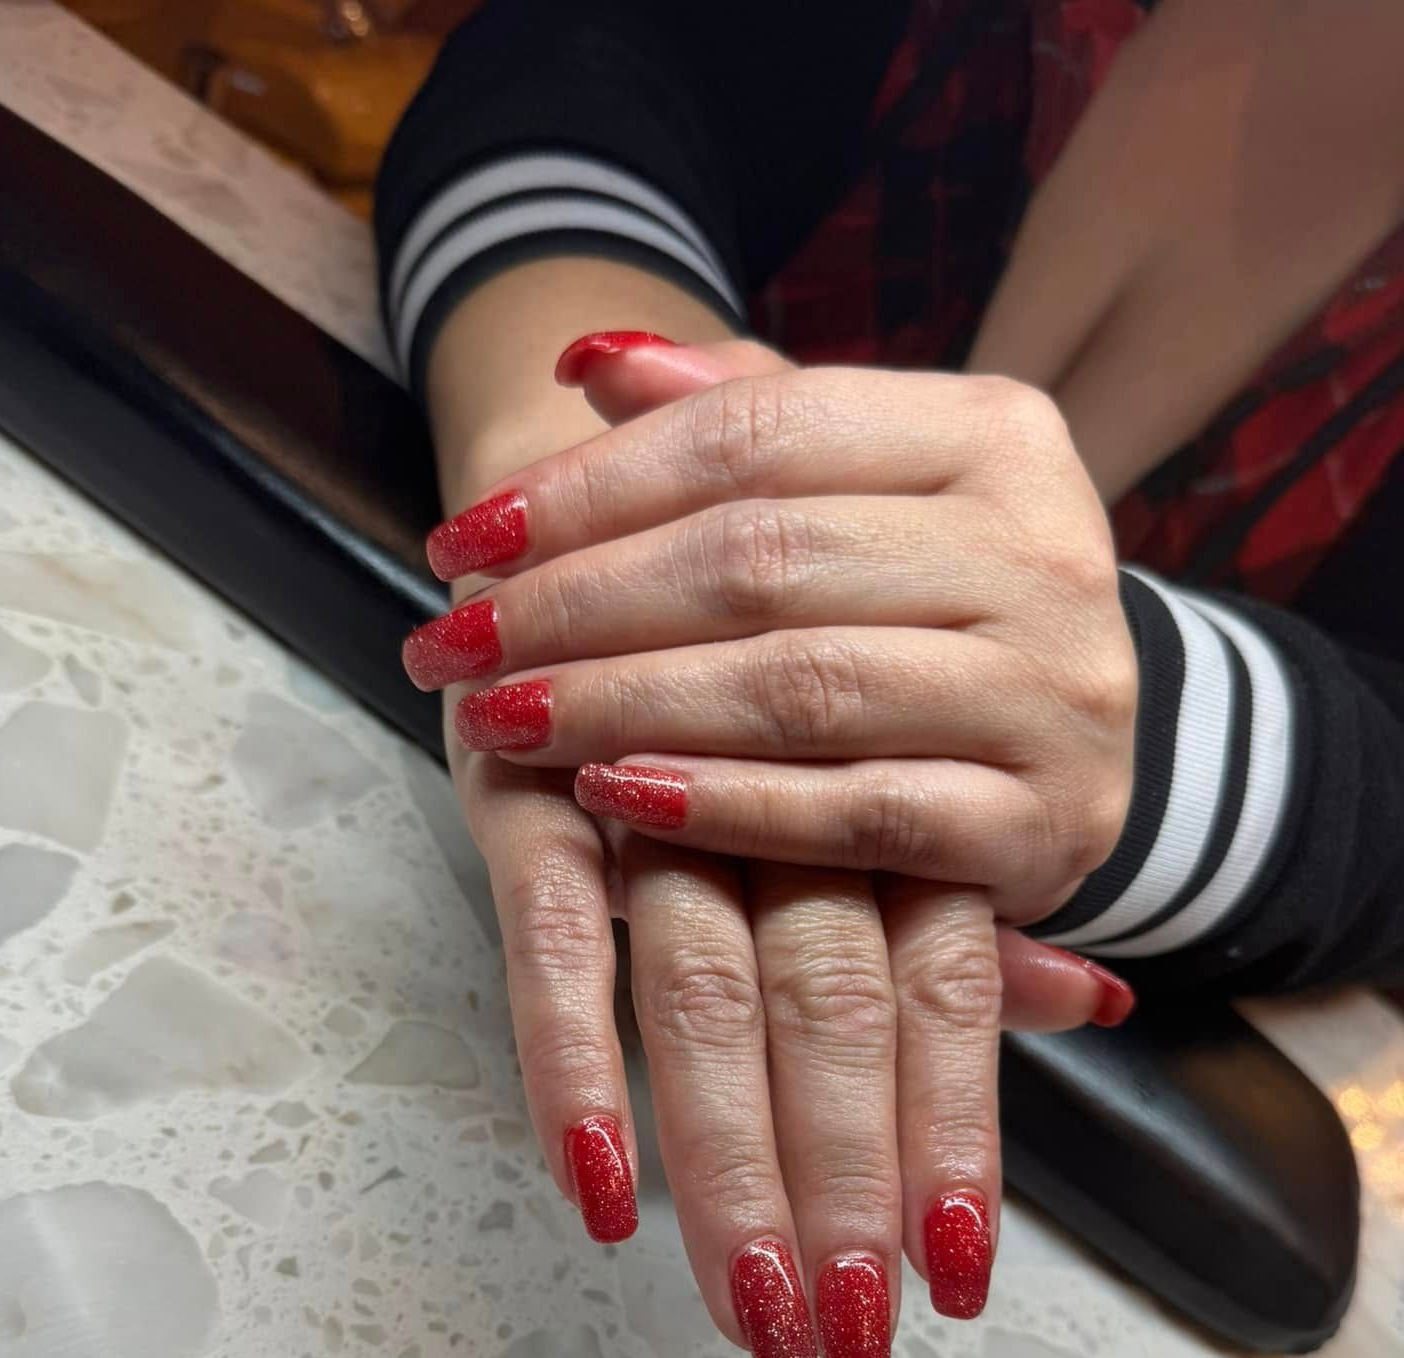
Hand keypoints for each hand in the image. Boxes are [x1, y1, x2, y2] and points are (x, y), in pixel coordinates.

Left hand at [412, 338, 1135, 927]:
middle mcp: (1043, 548)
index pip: (758, 436)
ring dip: (623, 706)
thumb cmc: (931, 607)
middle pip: (764, 561)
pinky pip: (860, 817)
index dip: (592, 488)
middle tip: (451, 647)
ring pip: (802, 688)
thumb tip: (586, 362)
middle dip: (579, 605)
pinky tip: (613, 798)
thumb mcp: (861, 489)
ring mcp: (1053, 692)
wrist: (1078, 748)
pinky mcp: (1043, 823)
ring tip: (499, 721)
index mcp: (996, 432)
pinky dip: (726, 807)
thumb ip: (737, 422)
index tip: (464, 541)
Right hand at [432, 334, 1133, 1357]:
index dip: (943, 1129)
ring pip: (705, 993)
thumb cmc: (739, 641)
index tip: (950, 1280)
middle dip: (841, 1184)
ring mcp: (644, 776)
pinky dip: (571, 1060)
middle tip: (843, 1348)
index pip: (936, 979)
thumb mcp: (861, 750)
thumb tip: (1098, 1003)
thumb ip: (967, 884)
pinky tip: (591, 1187)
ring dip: (729, 1162)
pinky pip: (550, 938)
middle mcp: (778, 781)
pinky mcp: (523, 780)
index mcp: (877, 773)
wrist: (592, 468)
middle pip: (832, 1008)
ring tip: (750, 1312)